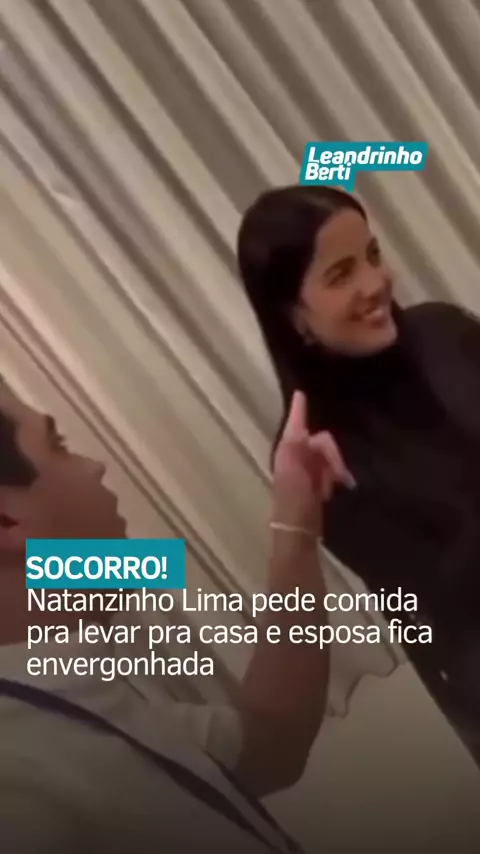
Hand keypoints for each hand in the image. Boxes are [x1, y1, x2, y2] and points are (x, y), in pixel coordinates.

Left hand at [272, 390, 354, 534]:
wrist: (298, 533)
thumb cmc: (293, 503)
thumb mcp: (293, 472)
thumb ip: (296, 448)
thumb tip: (306, 430)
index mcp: (286, 453)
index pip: (294, 426)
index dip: (298, 412)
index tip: (301, 394)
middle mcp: (294, 459)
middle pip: (318, 440)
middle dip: (330, 452)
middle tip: (338, 473)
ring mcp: (305, 472)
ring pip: (326, 455)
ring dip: (333, 465)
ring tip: (335, 485)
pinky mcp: (315, 485)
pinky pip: (329, 470)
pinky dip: (334, 474)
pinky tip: (334, 488)